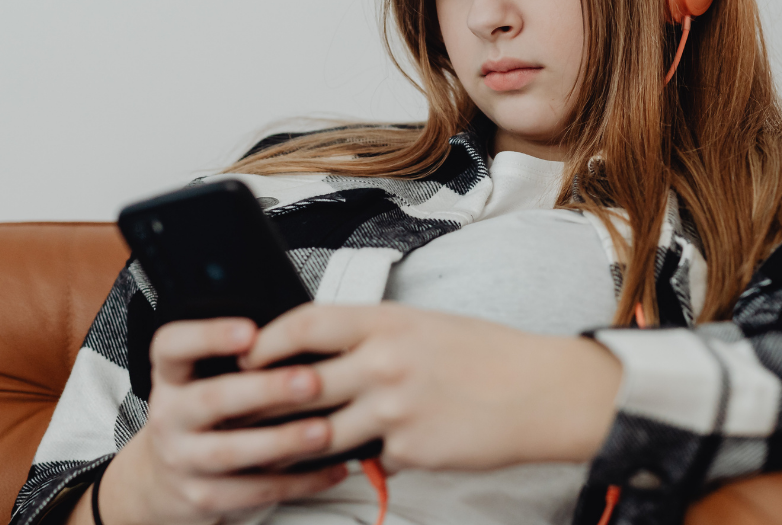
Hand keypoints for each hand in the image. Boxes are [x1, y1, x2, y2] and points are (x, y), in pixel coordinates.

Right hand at [72, 318, 347, 524]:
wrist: (165, 480)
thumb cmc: (206, 415)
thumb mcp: (207, 378)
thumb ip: (246, 360)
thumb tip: (310, 337)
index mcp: (172, 376)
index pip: (172, 346)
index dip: (208, 336)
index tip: (250, 331)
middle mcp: (169, 415)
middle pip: (210, 399)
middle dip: (264, 390)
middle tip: (310, 380)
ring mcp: (181, 459)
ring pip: (230, 451)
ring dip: (282, 440)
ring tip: (324, 431)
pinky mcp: (202, 497)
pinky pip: (253, 490)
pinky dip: (297, 481)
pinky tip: (331, 468)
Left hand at [239, 303, 623, 470]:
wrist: (542, 392)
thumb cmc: (488, 354)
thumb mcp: (425, 326)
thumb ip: (373, 336)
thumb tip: (325, 351)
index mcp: (386, 322)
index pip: (304, 324)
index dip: (265, 341)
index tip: (246, 353)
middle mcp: (383, 362)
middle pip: (298, 385)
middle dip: (262, 401)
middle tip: (240, 410)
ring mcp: (394, 409)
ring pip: (320, 433)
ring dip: (298, 443)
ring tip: (277, 448)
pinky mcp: (408, 450)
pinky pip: (367, 459)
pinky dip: (362, 459)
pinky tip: (362, 455)